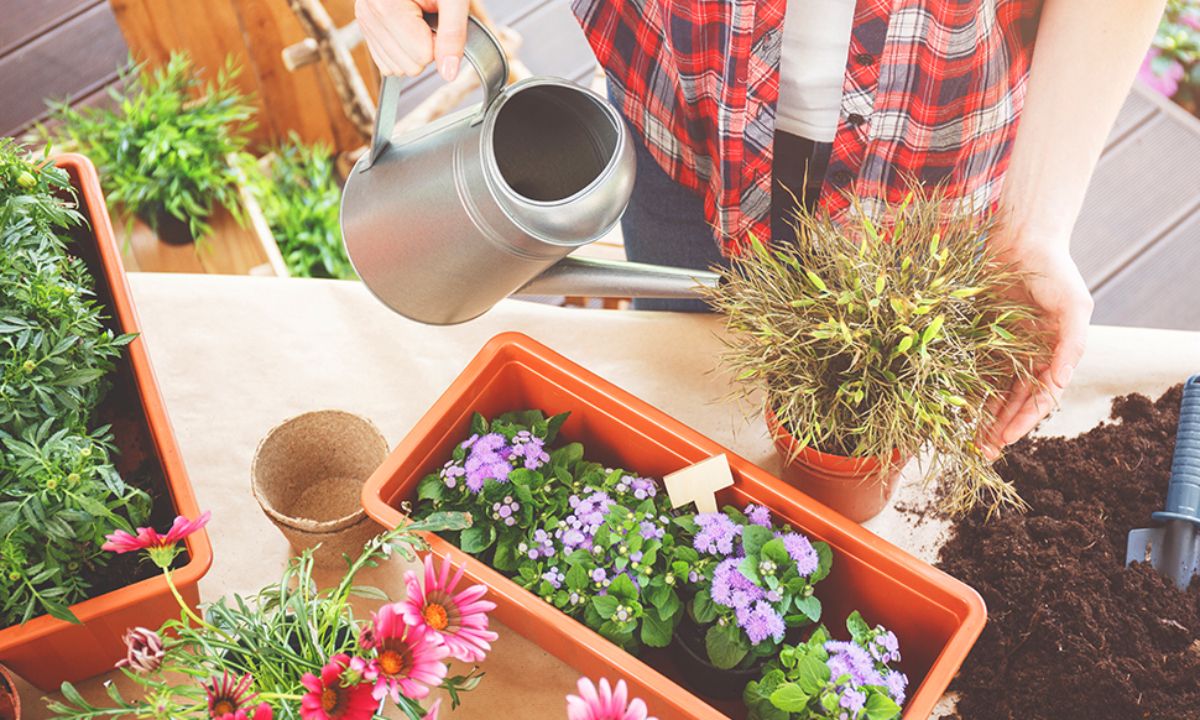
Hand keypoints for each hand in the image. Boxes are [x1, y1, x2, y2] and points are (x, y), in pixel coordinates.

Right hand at [356, 0, 468, 79]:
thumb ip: (453, 35)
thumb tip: (448, 73)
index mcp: (387, 5)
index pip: (423, 56)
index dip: (440, 39)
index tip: (439, 15)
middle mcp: (369, 14)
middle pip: (409, 66)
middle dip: (427, 46)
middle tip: (430, 16)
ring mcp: (364, 21)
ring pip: (396, 68)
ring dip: (414, 49)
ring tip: (419, 18)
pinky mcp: (365, 27)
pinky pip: (386, 63)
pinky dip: (402, 51)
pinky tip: (408, 27)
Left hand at [979, 233, 1093, 458]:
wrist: (1021, 237)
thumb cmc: (1054, 269)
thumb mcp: (1073, 305)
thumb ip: (1071, 344)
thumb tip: (1060, 384)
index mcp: (1053, 355)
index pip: (1040, 398)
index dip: (1023, 421)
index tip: (1006, 440)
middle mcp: (1028, 355)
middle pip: (1013, 401)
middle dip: (999, 427)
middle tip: (981, 452)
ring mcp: (1003, 347)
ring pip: (990, 390)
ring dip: (980, 416)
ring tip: (966, 440)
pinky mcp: (979, 336)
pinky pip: (970, 367)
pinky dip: (962, 388)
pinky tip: (949, 408)